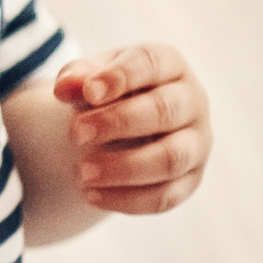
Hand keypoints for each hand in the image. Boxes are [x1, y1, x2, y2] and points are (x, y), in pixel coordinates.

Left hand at [52, 43, 209, 215]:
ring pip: (171, 159)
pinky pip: (166, 196)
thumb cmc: (108, 91)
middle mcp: (192, 102)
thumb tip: (66, 87)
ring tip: (82, 173)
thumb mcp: (90, 77)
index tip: (88, 92)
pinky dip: (127, 199)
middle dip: (118, 122)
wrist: (123, 124)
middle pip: (164, 111)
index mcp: (169, 65)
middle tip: (76, 134)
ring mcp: (197, 144)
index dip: (120, 77)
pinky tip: (91, 195)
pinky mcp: (190, 180)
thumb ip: (77, 77)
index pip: (151, 63)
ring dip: (124, 168)